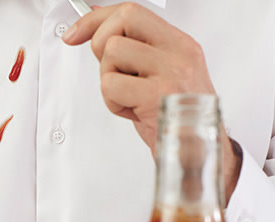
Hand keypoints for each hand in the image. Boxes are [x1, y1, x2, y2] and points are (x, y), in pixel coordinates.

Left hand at [62, 3, 241, 197]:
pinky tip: (132, 111)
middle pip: (123, 20)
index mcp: (180, 44)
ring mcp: (172, 71)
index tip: (76, 33)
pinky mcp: (157, 94)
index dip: (97, 20)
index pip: (132, 11)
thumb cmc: (177, 118)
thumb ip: (134, 49)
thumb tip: (96, 25)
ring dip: (109, 79)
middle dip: (102, 43)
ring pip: (112, 52)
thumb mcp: (159, 75)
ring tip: (128, 96)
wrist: (199, 154)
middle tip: (112, 70)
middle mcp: (179, 52)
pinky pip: (110, 84)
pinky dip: (112, 102)